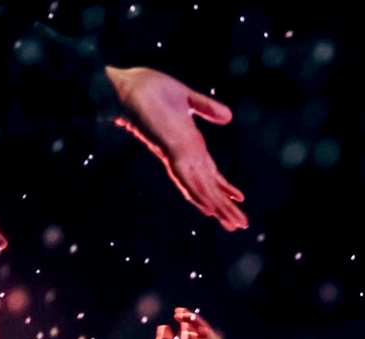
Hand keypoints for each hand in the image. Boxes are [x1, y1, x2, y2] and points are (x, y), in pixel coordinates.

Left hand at [105, 66, 246, 231]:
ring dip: (218, 209)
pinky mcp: (171, 151)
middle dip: (225, 207)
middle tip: (240, 226)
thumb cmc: (148, 88)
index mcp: (187, 145)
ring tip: (232, 226)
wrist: (124, 85)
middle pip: (207, 187)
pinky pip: (188, 177)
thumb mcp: (186, 98)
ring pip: (201, 189)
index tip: (239, 199)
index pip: (209, 172)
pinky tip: (211, 209)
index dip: (223, 187)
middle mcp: (182, 156)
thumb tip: (229, 117)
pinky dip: (200, 195)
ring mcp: (177, 155)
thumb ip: (206, 108)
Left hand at [151, 309, 223, 338]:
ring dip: (202, 327)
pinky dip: (211, 338)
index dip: (186, 322)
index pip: (189, 334)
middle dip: (193, 322)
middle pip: (200, 334)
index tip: (178, 313)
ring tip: (190, 319)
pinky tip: (201, 330)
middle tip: (183, 313)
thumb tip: (165, 326)